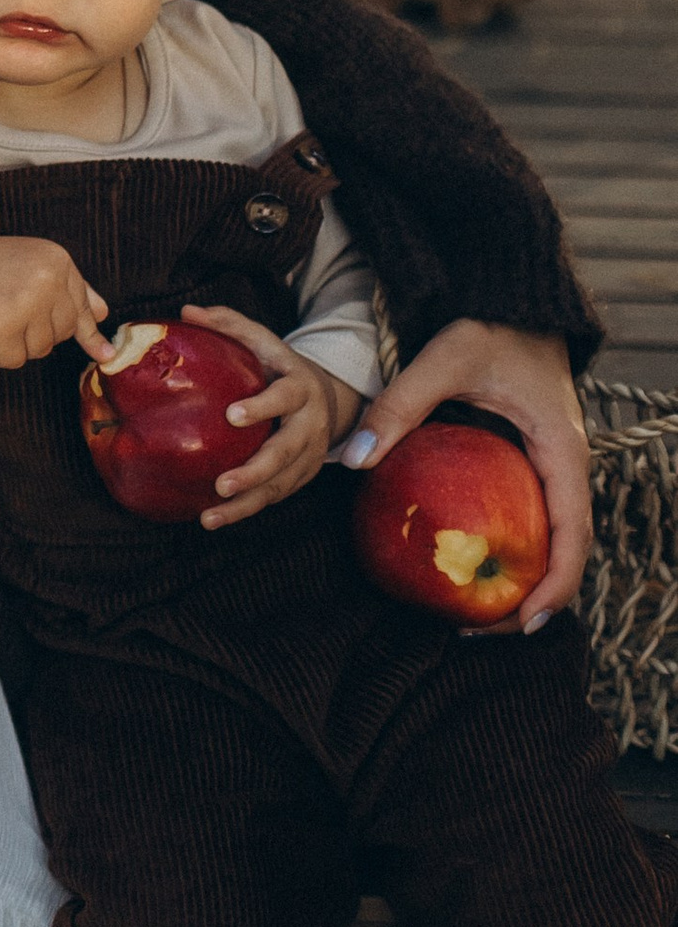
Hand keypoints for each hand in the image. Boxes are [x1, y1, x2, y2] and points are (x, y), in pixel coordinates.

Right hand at [0, 235, 109, 370]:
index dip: (85, 331)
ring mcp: (26, 303)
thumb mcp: (33, 265)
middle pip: (62, 334)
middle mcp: (47, 279)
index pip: (81, 308)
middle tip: (9, 309)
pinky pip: (14, 361)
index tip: (103, 355)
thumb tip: (103, 314)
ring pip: (40, 350)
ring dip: (16, 342)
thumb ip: (70, 289)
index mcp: (57, 259)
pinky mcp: (4, 327)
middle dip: (36, 330)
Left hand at [184, 303, 360, 527]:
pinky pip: (276, 497)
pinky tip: (216, 517)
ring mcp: (310, 455)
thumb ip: (228, 324)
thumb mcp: (260, 339)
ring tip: (211, 515)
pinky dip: (248, 510)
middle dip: (255, 471)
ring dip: (247, 503)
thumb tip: (187, 312)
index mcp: (300, 387)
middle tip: (221, 483)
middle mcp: (310, 425)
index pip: (285, 397)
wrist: (325, 394)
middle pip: (287, 452)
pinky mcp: (302, 476)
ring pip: (281, 484)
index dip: (262, 406)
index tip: (231, 415)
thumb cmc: (278, 364)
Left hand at [347, 318, 589, 629]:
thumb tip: (353, 458)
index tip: (526, 623)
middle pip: (568, 551)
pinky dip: (516, 550)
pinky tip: (473, 565)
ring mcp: (555, 465)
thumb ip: (399, 405)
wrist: (513, 296)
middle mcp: (568, 465)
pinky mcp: (538, 460)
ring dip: (526, 580)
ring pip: (556, 539)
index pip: (574, 534)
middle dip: (535, 599)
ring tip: (475, 614)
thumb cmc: (487, 325)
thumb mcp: (444, 359)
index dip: (555, 585)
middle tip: (481, 630)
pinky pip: (537, 518)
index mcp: (562, 450)